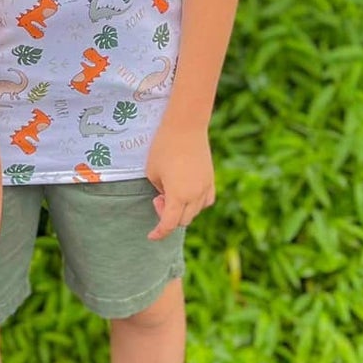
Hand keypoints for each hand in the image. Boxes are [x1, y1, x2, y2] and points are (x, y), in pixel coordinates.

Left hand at [144, 118, 214, 239]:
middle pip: (183, 220)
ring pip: (195, 211)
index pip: (169, 224)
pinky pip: (206, 200)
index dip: (159, 233)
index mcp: (178, 196)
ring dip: (182, 210)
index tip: (151, 236)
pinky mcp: (211, 179)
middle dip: (168, 216)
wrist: (186, 126)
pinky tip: (186, 193)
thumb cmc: (163, 147)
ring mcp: (206, 187)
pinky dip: (195, 203)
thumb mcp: (152, 172)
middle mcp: (195, 195)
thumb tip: (167, 197)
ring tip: (170, 192)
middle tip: (159, 199)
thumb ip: (161, 190)